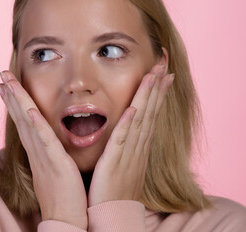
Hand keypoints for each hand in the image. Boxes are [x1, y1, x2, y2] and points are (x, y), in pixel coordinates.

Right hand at [0, 71, 87, 229]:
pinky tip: (28, 110)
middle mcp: (36, 149)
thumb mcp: (54, 167)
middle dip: (11, 95)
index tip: (7, 86)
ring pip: (28, 123)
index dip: (15, 102)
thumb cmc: (63, 193)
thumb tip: (49, 143)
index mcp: (38, 150)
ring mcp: (43, 155)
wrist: (65, 217)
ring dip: (18, 101)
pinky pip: (44, 141)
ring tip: (7, 82)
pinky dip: (35, 125)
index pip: (24, 121)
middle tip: (1, 75)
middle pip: (21, 117)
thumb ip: (50, 152)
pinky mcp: (55, 162)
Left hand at [88, 65, 173, 206]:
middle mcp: (137, 146)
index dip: (157, 93)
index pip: (150, 114)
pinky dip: (129, 124)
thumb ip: (127, 142)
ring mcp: (128, 153)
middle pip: (150, 112)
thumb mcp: (125, 160)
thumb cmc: (116, 186)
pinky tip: (133, 108)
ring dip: (147, 98)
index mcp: (138, 145)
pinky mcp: (114, 162)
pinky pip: (122, 140)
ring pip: (140, 120)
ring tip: (154, 76)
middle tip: (164, 65)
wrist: (112, 212)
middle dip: (157, 87)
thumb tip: (129, 126)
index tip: (163, 74)